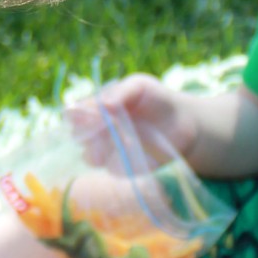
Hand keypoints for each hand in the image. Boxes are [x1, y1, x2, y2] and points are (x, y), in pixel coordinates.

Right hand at [69, 73, 199, 163]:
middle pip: (78, 137)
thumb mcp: (140, 86)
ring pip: (91, 157)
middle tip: (112, 126)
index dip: (78, 115)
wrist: (183, 123)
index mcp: (96, 109)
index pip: (73, 114)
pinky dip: (119, 164)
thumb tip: (103, 103)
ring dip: (104, 151)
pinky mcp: (122, 168)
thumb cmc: (157, 99)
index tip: (93, 114)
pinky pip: (112, 170)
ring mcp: (108, 151)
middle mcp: (97, 131)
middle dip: (90, 133)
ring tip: (128, 141)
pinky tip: (135, 153)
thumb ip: (122, 92)